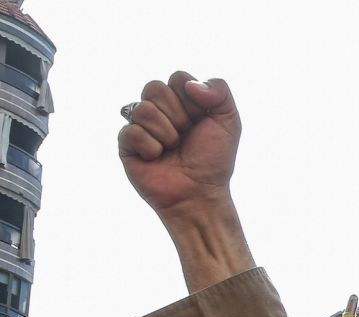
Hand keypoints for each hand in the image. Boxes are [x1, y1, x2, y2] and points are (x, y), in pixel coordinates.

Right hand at [119, 71, 239, 219]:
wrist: (200, 193)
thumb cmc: (214, 160)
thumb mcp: (229, 122)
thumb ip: (219, 90)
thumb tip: (189, 84)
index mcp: (181, 101)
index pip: (177, 78)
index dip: (192, 100)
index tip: (201, 121)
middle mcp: (158, 110)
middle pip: (155, 88)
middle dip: (178, 115)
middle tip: (186, 137)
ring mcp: (140, 126)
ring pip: (142, 108)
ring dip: (166, 133)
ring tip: (173, 149)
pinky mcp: (126, 144)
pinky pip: (131, 131)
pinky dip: (151, 148)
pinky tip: (158, 159)